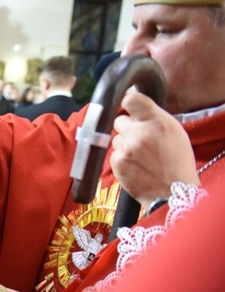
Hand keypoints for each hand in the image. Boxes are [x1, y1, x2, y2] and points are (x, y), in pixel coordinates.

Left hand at [111, 92, 198, 206]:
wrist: (173, 191)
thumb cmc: (177, 161)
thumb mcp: (174, 131)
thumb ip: (154, 118)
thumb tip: (134, 107)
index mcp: (157, 121)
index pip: (131, 99)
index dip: (127, 102)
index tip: (127, 106)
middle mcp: (140, 132)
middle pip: (119, 120)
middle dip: (127, 128)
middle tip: (139, 139)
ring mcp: (126, 147)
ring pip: (116, 138)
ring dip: (124, 145)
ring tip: (140, 156)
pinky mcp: (117, 162)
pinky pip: (114, 154)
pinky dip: (122, 159)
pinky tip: (135, 166)